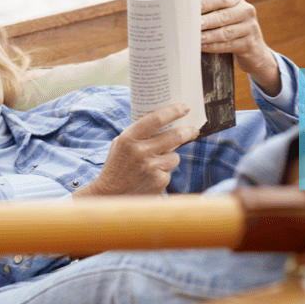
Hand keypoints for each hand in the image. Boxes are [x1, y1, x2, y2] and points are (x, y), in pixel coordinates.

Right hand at [74, 104, 200, 196]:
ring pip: (175, 156)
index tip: (185, 107)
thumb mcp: (120, 144)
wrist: (111, 196)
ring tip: (152, 166)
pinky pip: (169, 172)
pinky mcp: (159, 181)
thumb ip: (139, 134)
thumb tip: (165, 121)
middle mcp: (140, 151)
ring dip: (169, 159)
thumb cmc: (117, 167)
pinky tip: (149, 178)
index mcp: (129, 138)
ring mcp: (151, 167)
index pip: (156, 119)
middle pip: (174, 136)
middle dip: (187, 131)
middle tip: (193, 130)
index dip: (173, 111)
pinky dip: (162, 174)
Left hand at [201, 0, 280, 95]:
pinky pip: (229, 45)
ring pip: (226, 32)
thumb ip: (211, 11)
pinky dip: (214, 46)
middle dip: (206, 21)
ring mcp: (250, 28)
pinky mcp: (249, 44)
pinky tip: (203, 47)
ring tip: (195, 38)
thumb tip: (186, 12)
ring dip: (208, 35)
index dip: (206, 3)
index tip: (193, 7)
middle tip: (193, 24)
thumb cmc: (232, 29)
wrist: (255, 51)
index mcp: (237, 0)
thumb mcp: (226, 17)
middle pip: (223, 16)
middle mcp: (246, 11)